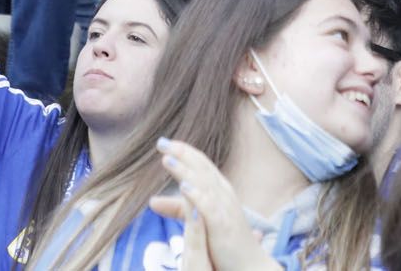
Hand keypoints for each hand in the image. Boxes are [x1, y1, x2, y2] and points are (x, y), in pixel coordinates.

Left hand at [150, 138, 277, 270]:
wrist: (249, 265)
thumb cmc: (226, 241)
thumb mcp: (199, 220)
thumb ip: (177, 208)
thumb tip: (151, 201)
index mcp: (219, 190)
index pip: (200, 164)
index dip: (183, 151)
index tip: (163, 142)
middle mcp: (223, 194)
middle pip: (201, 167)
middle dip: (182, 153)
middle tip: (161, 142)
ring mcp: (225, 209)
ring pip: (204, 183)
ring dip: (185, 170)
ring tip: (167, 159)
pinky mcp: (223, 225)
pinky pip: (209, 207)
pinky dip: (197, 195)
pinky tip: (183, 187)